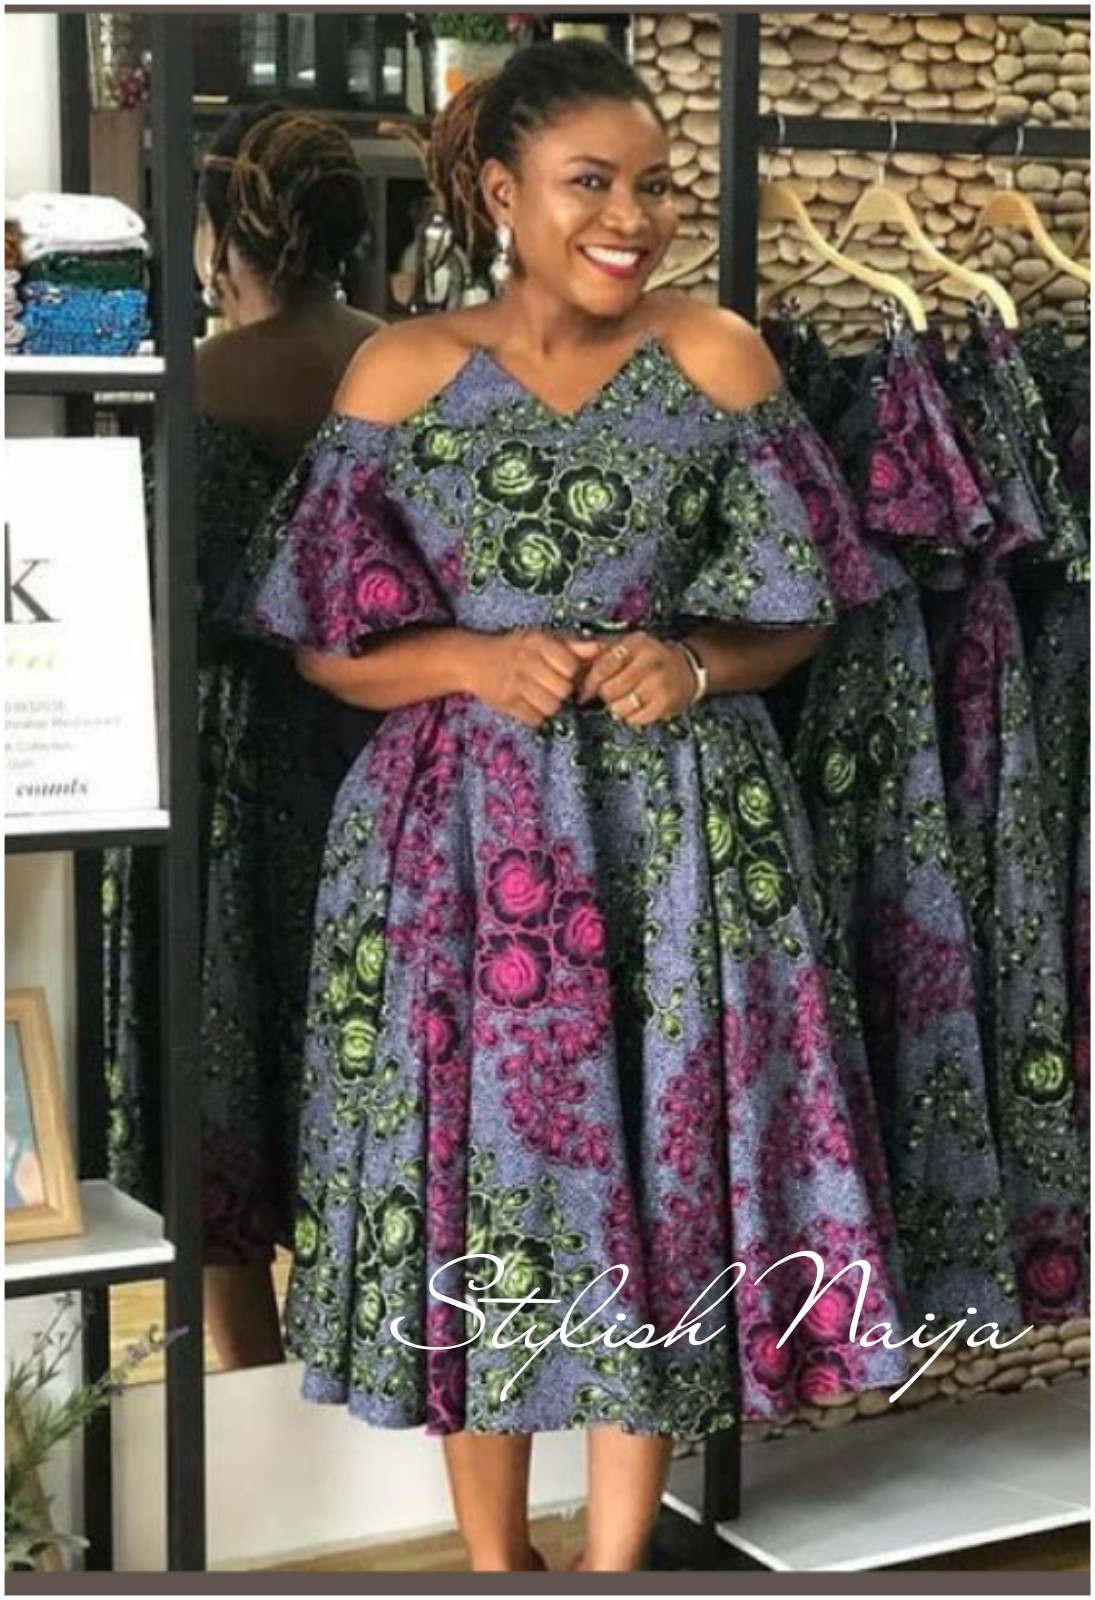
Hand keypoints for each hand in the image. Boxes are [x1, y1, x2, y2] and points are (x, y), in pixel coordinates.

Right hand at [468, 630, 606, 728]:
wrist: (475, 660)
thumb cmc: (516, 649)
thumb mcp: (542, 639)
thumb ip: (572, 645)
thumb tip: (601, 647)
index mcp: (537, 642)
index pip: (571, 666)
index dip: (572, 672)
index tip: (564, 671)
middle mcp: (525, 662)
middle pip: (563, 690)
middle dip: (562, 690)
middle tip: (552, 685)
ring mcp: (514, 685)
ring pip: (551, 707)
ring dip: (550, 704)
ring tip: (541, 694)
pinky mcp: (506, 704)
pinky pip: (535, 719)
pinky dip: (535, 715)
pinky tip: (529, 703)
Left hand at [575, 632, 696, 725]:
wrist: (686, 668)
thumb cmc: (647, 658)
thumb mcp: (626, 646)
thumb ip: (599, 653)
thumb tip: (571, 670)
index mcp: (636, 643)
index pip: (603, 666)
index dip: (589, 682)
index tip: (583, 692)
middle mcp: (650, 660)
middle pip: (610, 690)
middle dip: (605, 695)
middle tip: (611, 693)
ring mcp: (660, 683)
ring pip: (621, 707)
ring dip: (618, 707)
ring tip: (625, 699)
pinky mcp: (666, 704)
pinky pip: (635, 719)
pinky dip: (632, 716)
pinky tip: (637, 706)